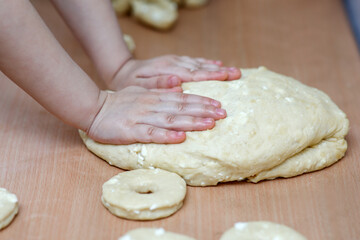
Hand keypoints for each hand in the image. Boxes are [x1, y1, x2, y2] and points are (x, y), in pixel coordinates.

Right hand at [86, 87, 226, 143]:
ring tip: (209, 124)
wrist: (94, 108)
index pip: (183, 98)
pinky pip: (151, 133)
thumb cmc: (119, 103)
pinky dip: (166, 135)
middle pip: (181, 107)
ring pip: (170, 119)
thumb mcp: (141, 92)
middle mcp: (152, 105)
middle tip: (223, 114)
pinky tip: (180, 138)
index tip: (219, 105)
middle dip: (204, 110)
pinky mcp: (131, 130)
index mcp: (155, 96)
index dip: (202, 101)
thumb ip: (160, 90)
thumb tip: (179, 88)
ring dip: (191, 122)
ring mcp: (142, 117)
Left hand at [107, 55, 240, 89]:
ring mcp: (175, 61)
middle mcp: (173, 64)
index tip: (226, 77)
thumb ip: (157, 84)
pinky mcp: (174, 61)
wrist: (122, 70)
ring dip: (216, 68)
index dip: (210, 77)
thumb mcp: (137, 86)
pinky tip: (217, 64)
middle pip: (200, 68)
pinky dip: (206, 63)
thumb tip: (177, 81)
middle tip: (238, 74)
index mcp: (167, 71)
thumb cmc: (129, 82)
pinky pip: (194, 61)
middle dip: (220, 72)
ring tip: (233, 71)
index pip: (193, 75)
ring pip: (199, 64)